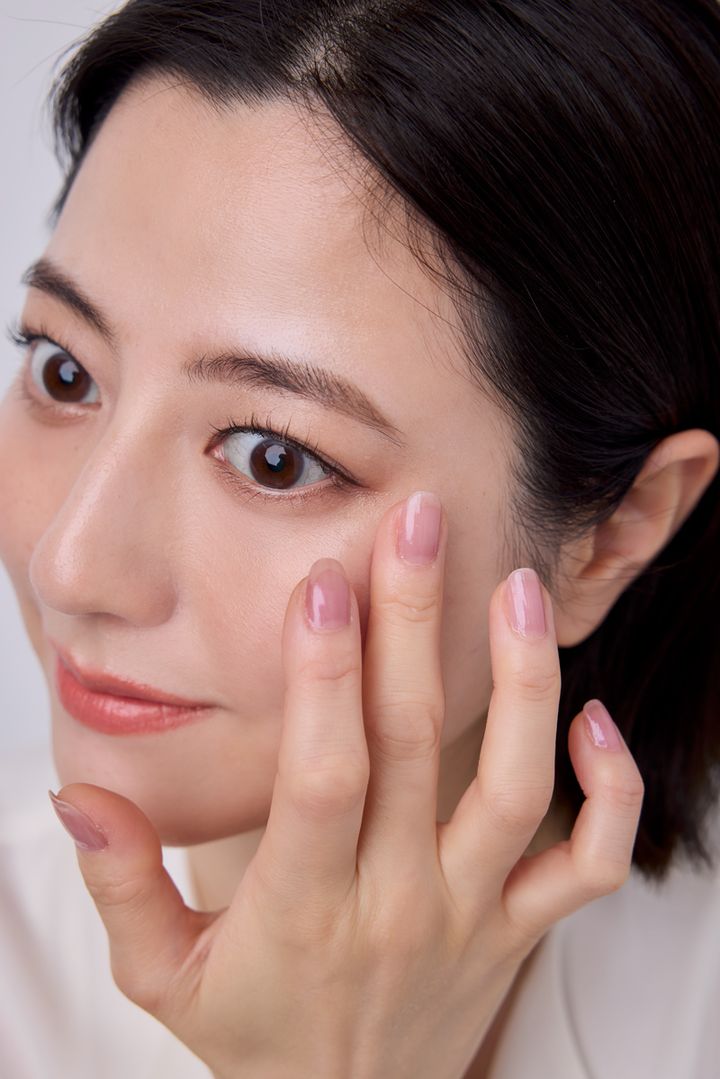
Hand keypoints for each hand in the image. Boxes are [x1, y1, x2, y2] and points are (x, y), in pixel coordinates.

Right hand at [49, 491, 643, 1078]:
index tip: (322, 585)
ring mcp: (471, 915)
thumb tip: (76, 791)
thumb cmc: (252, 1038)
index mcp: (304, 908)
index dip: (323, 680)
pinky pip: (588, 862)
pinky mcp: (518, 930)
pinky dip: (610, 793)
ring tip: (517, 586)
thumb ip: (121, 882)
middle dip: (412, 625)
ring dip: (525, 682)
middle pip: (416, 747)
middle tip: (417, 523)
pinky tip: (593, 718)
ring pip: (516, 788)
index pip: (323, 778)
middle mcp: (399, 902)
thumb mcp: (159, 978)